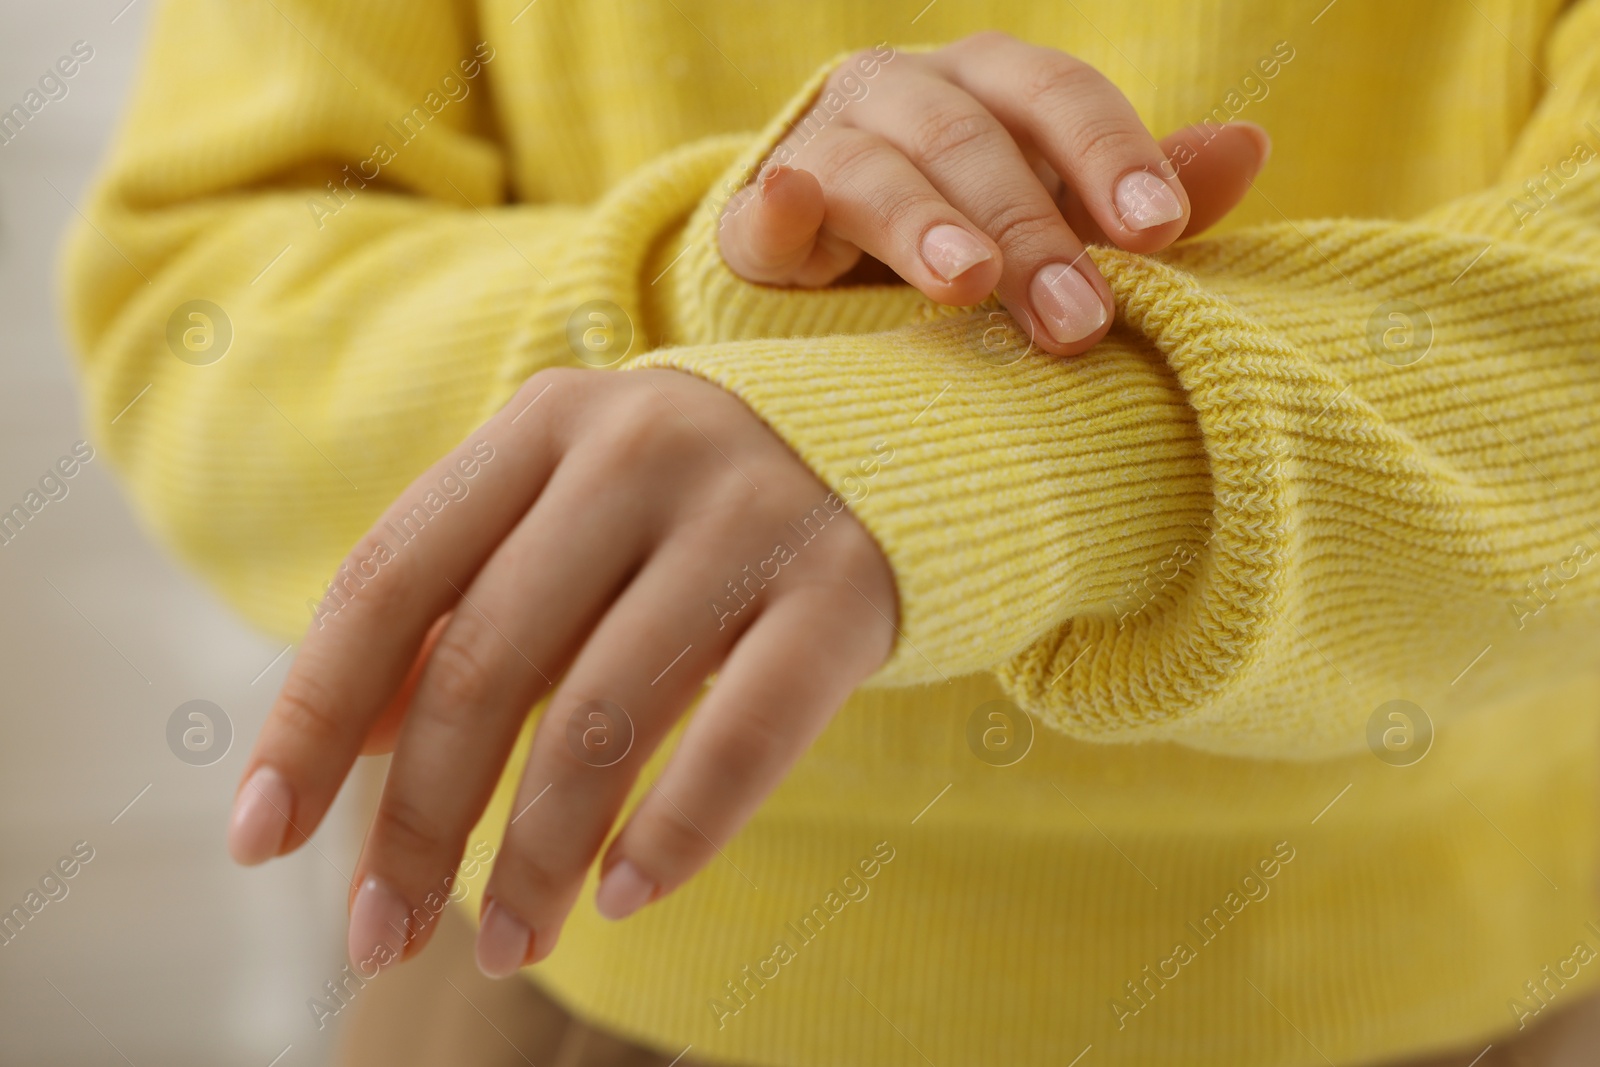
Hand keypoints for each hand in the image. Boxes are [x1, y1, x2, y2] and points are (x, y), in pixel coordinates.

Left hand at [225, 367, 898, 978]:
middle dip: (419, 821)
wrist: (891, 453)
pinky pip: (748, 731)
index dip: (311, 717)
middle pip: (485, 661)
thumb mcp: (565, 523)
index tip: (261, 843)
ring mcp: (748, 512)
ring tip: (510, 942)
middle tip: (383, 935)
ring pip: (606, 711)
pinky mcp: (844, 587)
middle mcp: (638, 448)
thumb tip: (344, 747)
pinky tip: (624, 894)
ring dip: (538, 853)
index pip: (390, 578)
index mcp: (542, 423)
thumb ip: (461, 609)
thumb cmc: (688, 510)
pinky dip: (678, 829)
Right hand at [718, 31, 1269, 354]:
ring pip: (879, 166)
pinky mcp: (760, 207)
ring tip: (966, 283)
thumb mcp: (1057, 210)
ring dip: (924, 221)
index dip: (1110, 152)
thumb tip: (1250, 149)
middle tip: (1077, 318)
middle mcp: (911, 93)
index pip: (1059, 96)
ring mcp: (830, 142)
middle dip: (1032, 229)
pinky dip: (782, 202)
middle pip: (975, 141)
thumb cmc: (966, 224)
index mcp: (993, 84)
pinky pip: (769, 201)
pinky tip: (793, 202)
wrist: (824, 250)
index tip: (1158, 228)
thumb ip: (1133, 196)